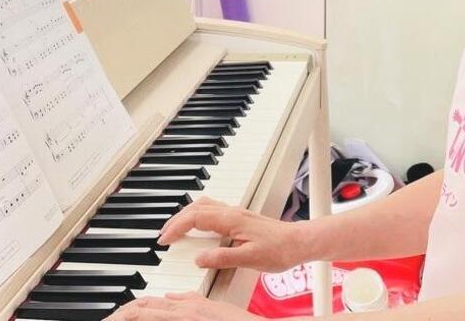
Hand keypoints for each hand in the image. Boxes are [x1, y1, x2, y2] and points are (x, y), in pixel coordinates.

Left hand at [105, 292, 266, 320]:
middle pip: (137, 312)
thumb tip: (169, 296)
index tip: (111, 317)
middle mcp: (179, 315)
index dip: (124, 311)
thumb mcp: (214, 306)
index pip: (144, 305)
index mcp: (183, 307)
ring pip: (144, 319)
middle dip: (117, 317)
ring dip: (125, 319)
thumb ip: (190, 300)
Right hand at [158, 196, 310, 271]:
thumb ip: (223, 258)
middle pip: (196, 207)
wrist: (299, 242)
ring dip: (187, 215)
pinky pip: (213, 210)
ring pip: (204, 206)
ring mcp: (237, 214)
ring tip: (176, 230)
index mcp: (231, 220)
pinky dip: (198, 216)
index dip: (177, 227)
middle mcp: (232, 213)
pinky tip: (199, 227)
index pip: (196, 217)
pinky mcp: (241, 218)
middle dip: (177, 219)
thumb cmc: (280, 249)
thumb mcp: (250, 259)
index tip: (165, 239)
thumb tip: (199, 259)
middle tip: (164, 235)